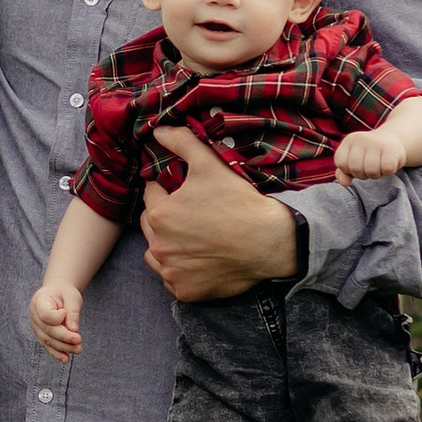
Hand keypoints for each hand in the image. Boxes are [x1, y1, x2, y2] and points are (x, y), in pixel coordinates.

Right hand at [29, 281, 83, 360]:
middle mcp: (34, 315)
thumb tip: (74, 330)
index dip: (57, 318)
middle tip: (79, 341)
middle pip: (48, 331)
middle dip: (65, 338)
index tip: (65, 313)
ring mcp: (36, 326)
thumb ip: (73, 312)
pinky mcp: (41, 335)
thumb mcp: (72, 297)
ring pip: (48, 340)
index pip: (46, 315)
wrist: (57, 293)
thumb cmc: (65, 293)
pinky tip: (66, 359)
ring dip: (63, 348)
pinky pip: (48, 346)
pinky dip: (57, 353)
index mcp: (39, 301)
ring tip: (78, 350)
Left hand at [138, 129, 298, 301]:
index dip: (167, 190)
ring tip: (193, 237)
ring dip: (167, 245)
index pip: (151, 195)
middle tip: (191, 214)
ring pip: (156, 254)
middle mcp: (159, 246)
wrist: (270, 242)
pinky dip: (180, 271)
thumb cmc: (239, 203)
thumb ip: (182, 143)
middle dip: (164, 217)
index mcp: (160, 214)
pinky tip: (199, 260)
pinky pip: (172, 279)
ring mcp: (171, 272)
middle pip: (150, 225)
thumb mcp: (211, 165)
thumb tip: (159, 129)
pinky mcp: (185, 292)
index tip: (186, 193)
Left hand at [334, 128, 406, 182]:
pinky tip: (389, 163)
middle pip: (356, 169)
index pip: (341, 162)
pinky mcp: (391, 149)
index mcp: (349, 141)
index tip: (359, 165)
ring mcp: (377, 142)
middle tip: (371, 166)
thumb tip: (344, 183)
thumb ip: (344, 172)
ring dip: (376, 174)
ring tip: (380, 165)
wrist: (394, 139)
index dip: (349, 170)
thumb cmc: (370, 153)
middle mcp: (361, 139)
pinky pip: (387, 169)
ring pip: (371, 171)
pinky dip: (388, 172)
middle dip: (363, 174)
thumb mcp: (354, 160)